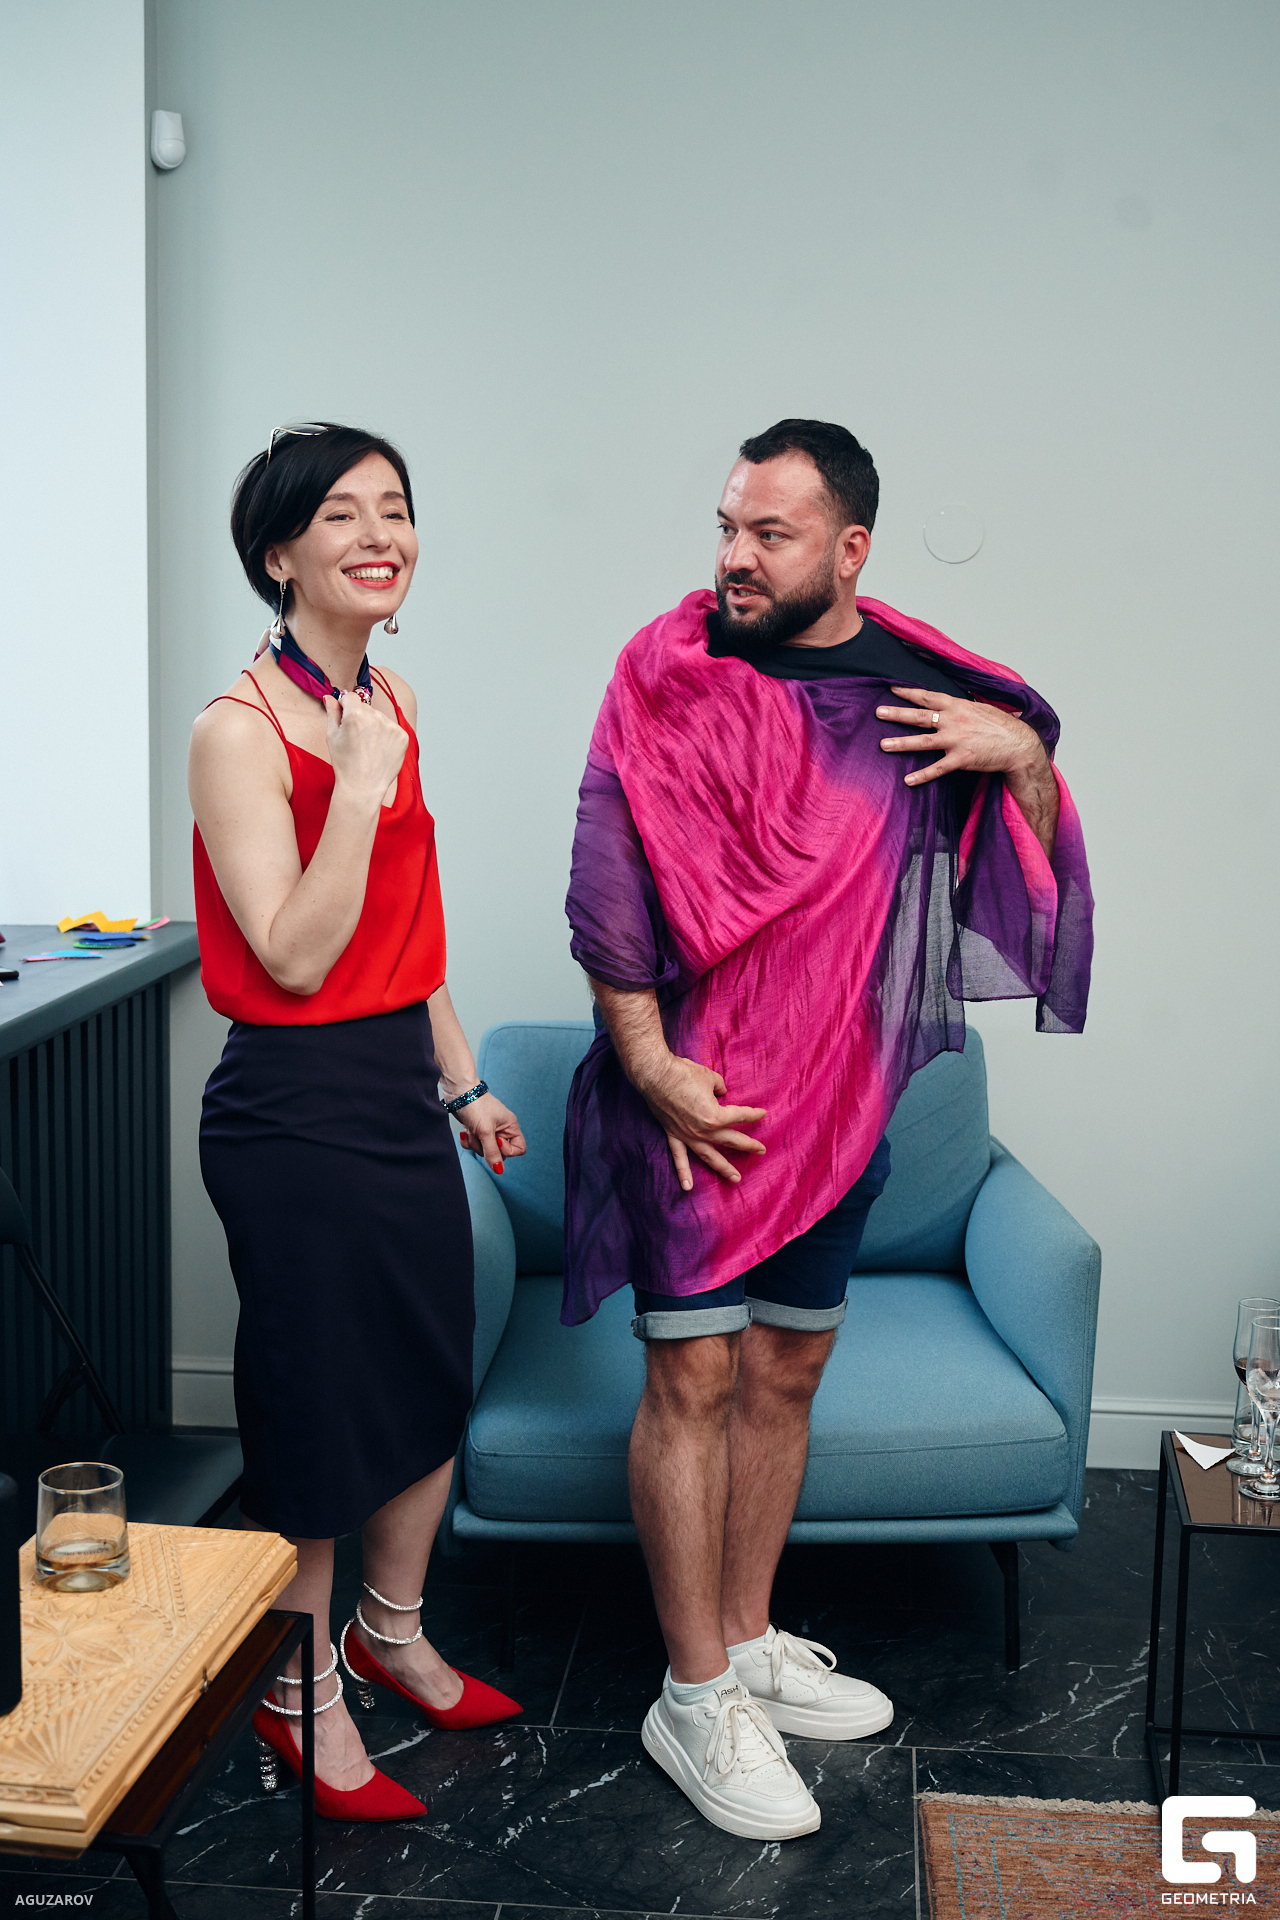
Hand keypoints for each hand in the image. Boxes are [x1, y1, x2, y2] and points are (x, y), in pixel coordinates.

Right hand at [322, 693, 408, 805]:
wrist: (362, 787)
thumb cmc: (344, 763)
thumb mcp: (332, 736)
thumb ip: (332, 712)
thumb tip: (330, 696)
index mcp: (356, 714)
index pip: (351, 697)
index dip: (345, 707)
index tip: (345, 719)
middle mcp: (376, 717)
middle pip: (366, 708)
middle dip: (360, 718)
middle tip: (356, 739)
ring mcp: (392, 727)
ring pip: (380, 718)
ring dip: (374, 727)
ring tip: (368, 747)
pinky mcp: (403, 736)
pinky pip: (392, 729)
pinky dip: (386, 736)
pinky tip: (378, 750)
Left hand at [457, 1093, 525, 1173]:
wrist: (458, 1092)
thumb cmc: (475, 1105)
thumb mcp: (485, 1131)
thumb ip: (492, 1152)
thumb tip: (499, 1170)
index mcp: (510, 1126)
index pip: (519, 1149)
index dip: (507, 1151)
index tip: (496, 1140)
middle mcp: (502, 1129)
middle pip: (499, 1153)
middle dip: (486, 1147)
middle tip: (480, 1135)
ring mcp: (489, 1131)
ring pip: (485, 1150)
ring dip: (475, 1143)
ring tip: (471, 1130)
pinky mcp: (477, 1131)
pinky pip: (474, 1145)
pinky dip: (468, 1140)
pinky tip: (465, 1131)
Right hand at [634, 1052, 765, 1193]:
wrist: (655, 1075)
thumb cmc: (684, 1073)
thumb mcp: (710, 1077)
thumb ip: (720, 1087)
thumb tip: (721, 1092)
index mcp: (716, 1115)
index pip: (740, 1116)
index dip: (754, 1114)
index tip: (763, 1114)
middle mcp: (704, 1130)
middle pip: (731, 1140)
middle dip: (748, 1145)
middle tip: (761, 1150)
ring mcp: (688, 1136)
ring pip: (710, 1156)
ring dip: (724, 1168)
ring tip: (736, 1178)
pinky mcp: (674, 1136)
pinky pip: (679, 1158)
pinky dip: (683, 1173)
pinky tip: (688, 1187)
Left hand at [876, 687, 1046, 787]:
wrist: (1019, 745)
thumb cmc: (1000, 726)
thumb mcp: (980, 707)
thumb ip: (961, 705)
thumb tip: (948, 701)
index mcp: (958, 706)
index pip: (929, 696)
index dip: (909, 692)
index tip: (891, 688)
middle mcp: (954, 721)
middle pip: (920, 716)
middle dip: (897, 713)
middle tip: (878, 712)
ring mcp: (957, 740)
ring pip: (923, 741)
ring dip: (902, 743)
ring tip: (883, 745)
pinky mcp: (962, 759)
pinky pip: (938, 768)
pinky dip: (922, 775)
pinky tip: (908, 780)